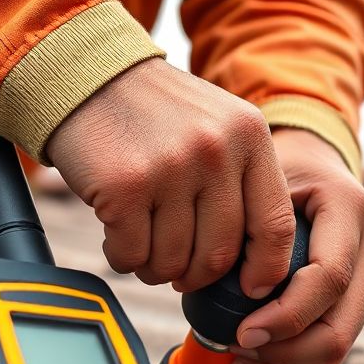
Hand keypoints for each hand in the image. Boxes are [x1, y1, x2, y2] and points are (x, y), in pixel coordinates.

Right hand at [45, 58, 296, 295]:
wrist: (87, 75)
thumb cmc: (156, 114)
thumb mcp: (219, 128)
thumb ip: (243, 183)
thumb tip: (260, 266)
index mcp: (250, 137)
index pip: (275, 226)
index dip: (265, 270)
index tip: (250, 288)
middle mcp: (215, 150)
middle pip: (219, 254)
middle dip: (197, 275)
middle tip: (180, 270)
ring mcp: (170, 167)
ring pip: (173, 261)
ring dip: (156, 268)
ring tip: (145, 245)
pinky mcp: (124, 185)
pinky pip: (132, 254)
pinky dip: (124, 257)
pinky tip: (118, 235)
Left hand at [229, 128, 363, 363]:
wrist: (312, 162)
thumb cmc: (277, 170)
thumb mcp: (258, 179)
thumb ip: (248, 227)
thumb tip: (226, 296)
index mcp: (348, 208)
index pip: (330, 278)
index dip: (287, 315)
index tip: (242, 331)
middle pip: (342, 328)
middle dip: (286, 354)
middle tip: (237, 349)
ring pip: (340, 350)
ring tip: (240, 359)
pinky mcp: (357, 300)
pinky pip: (333, 352)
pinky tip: (258, 361)